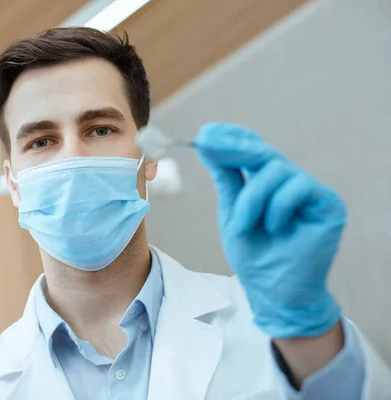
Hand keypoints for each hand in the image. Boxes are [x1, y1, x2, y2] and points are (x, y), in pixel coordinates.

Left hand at [195, 123, 344, 338]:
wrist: (273, 293)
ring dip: (251, 200)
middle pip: (263, 152)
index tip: (205, 132)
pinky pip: (296, 188)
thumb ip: (227, 179)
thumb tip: (209, 143)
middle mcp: (291, 183)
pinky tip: (275, 230)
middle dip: (232, 148)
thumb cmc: (254, 256)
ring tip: (245, 227)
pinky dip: (276, 209)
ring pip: (275, 170)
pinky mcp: (328, 204)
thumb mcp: (232, 212)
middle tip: (205, 142)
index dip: (232, 138)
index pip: (253, 150)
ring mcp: (310, 192)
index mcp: (268, 185)